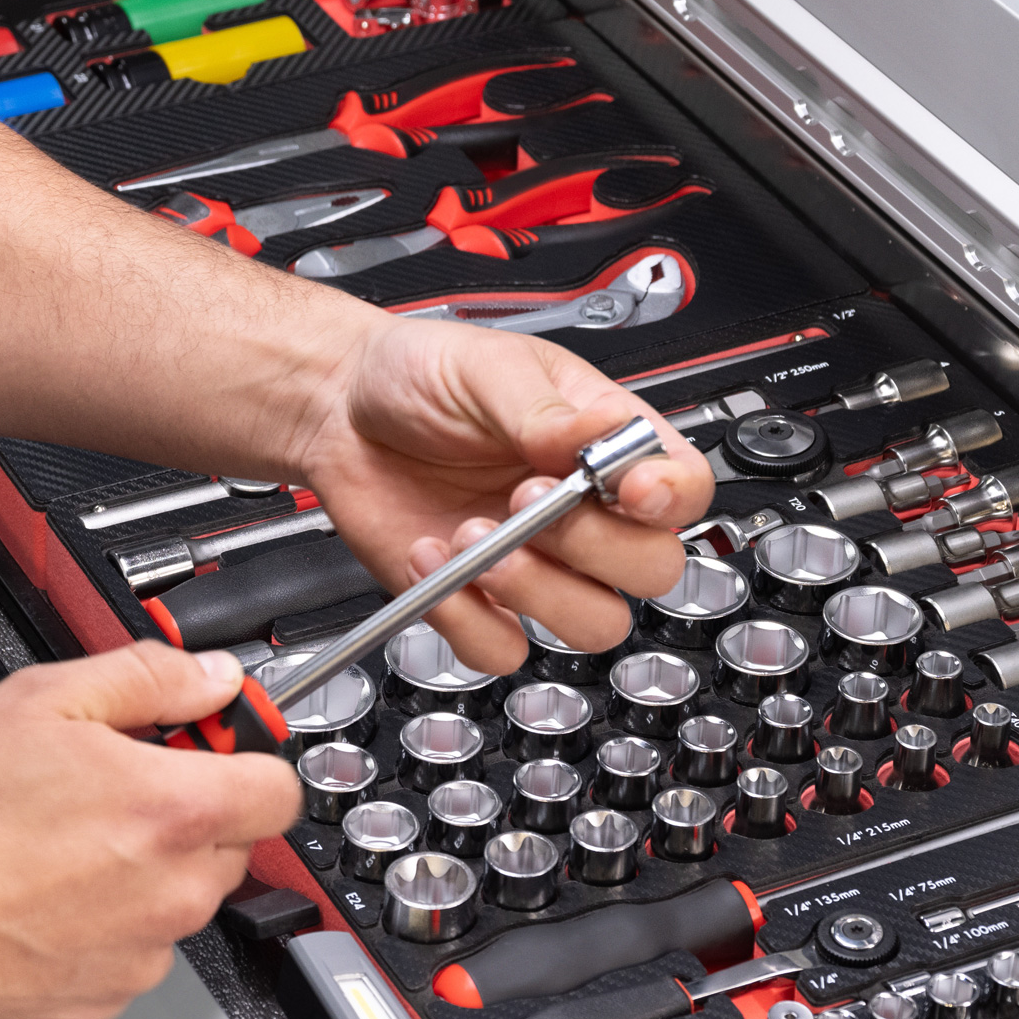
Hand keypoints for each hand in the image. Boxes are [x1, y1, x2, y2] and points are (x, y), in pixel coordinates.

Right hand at [0, 642, 302, 1018]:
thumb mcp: (40, 701)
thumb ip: (147, 679)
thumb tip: (208, 678)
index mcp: (170, 811)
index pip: (279, 787)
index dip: (243, 756)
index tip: (206, 744)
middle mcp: (171, 893)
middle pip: (231, 842)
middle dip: (187, 809)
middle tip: (110, 785)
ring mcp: (141, 955)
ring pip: (180, 897)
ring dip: (145, 868)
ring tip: (59, 841)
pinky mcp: (105, 997)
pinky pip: (135, 948)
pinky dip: (106, 922)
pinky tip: (43, 893)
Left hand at [281, 317, 713, 675]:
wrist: (337, 408)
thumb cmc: (420, 376)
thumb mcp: (486, 369)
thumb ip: (545, 411)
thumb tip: (596, 434)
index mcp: (604, 444)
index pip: (682, 488)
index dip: (670, 499)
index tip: (627, 490)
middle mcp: (582, 512)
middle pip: (651, 571)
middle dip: (595, 546)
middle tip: (531, 501)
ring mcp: (535, 563)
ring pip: (592, 624)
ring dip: (538, 591)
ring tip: (477, 537)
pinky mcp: (479, 602)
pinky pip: (505, 649)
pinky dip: (470, 618)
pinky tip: (434, 559)